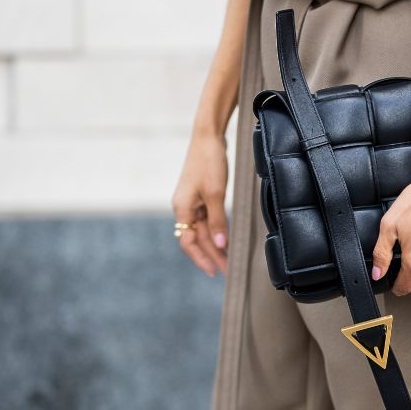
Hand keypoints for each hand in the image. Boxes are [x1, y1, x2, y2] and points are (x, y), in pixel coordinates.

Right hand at [171, 132, 230, 276]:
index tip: (216, 272)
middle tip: (228, 269)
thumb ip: (217, 221)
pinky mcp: (198, 195)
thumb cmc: (209, 162)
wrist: (208, 137)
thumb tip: (220, 244)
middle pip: (196, 238)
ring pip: (201, 230)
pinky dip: (215, 230)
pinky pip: (205, 219)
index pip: (188, 243)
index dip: (202, 259)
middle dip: (212, 254)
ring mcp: (190, 202)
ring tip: (228, 258)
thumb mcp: (215, 194)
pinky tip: (224, 237)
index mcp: (182, 209)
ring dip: (214, 244)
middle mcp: (183, 208)